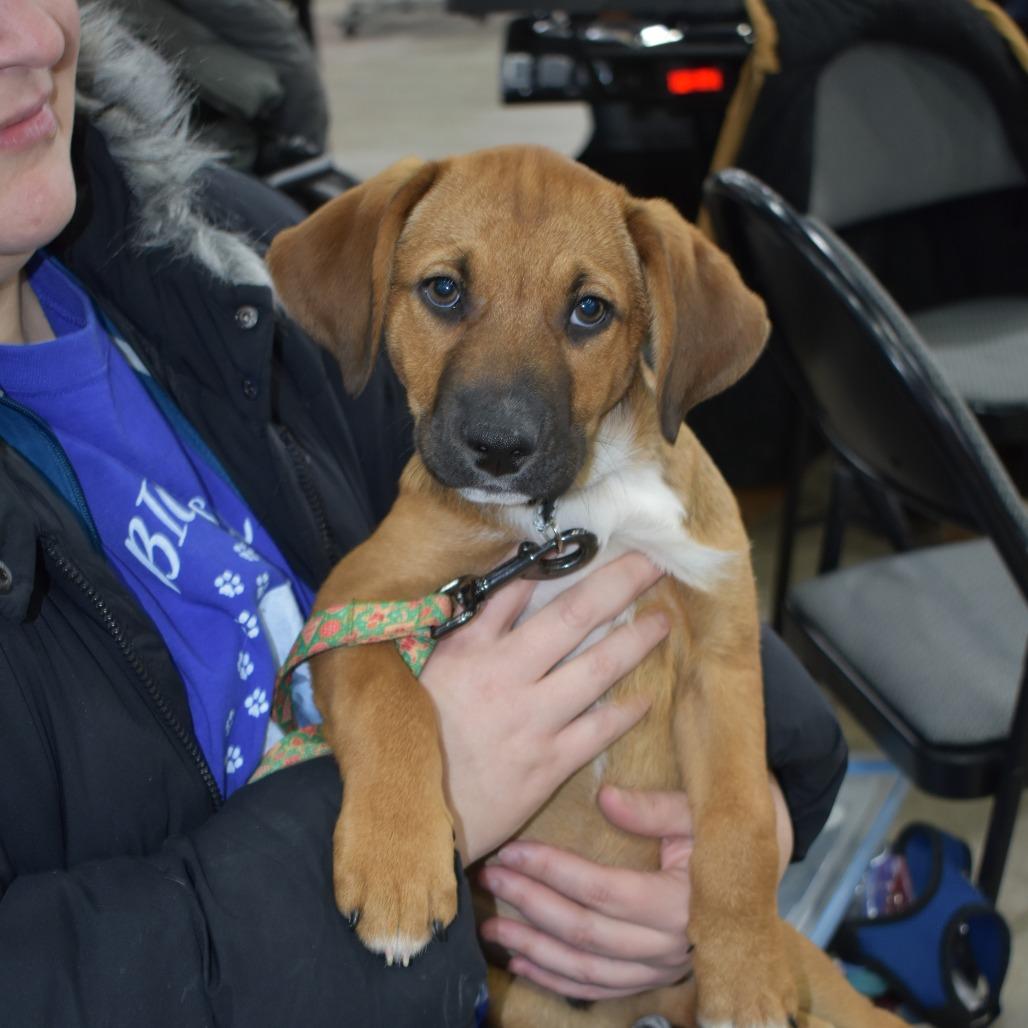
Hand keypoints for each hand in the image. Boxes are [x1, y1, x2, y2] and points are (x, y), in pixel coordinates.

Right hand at [420, 552, 668, 864]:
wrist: (409, 812)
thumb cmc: (411, 741)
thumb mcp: (422, 675)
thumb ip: (459, 636)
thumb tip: (493, 596)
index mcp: (469, 650)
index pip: (516, 590)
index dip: (556, 562)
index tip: (593, 544)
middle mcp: (506, 675)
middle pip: (574, 616)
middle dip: (618, 583)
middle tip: (652, 561)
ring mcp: (532, 719)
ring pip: (597, 668)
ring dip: (636, 641)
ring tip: (663, 621)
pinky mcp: (548, 763)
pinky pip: (598, 731)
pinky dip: (625, 712)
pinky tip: (646, 697)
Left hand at [476, 778, 794, 1000]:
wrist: (764, 864)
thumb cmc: (729, 831)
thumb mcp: (702, 811)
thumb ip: (655, 808)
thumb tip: (605, 797)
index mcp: (684, 903)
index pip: (604, 890)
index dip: (554, 871)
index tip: (513, 850)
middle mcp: (671, 944)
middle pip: (587, 933)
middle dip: (531, 904)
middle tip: (491, 876)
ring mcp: (662, 966)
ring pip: (587, 970)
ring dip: (535, 948)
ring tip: (493, 924)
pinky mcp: (654, 975)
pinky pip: (600, 989)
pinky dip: (557, 978)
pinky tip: (523, 961)